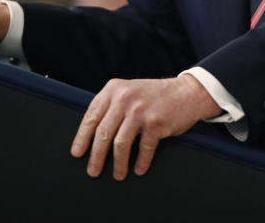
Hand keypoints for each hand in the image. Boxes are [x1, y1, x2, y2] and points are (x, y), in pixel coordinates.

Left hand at [71, 75, 221, 179]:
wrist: (186, 92)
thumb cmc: (154, 96)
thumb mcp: (129, 91)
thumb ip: (112, 106)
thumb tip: (91, 135)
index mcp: (114, 89)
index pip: (91, 116)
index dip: (82, 138)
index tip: (77, 153)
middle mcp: (125, 98)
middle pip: (103, 133)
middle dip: (96, 156)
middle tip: (93, 170)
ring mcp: (141, 110)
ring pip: (120, 144)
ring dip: (118, 164)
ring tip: (118, 174)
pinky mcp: (156, 123)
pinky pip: (143, 149)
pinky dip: (140, 162)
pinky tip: (139, 168)